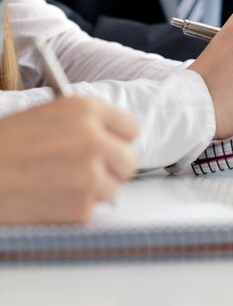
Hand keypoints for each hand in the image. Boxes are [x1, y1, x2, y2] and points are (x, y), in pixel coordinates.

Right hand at [0, 98, 138, 224]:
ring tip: (56, 186)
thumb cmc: (0, 146)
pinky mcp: (82, 206)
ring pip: (113, 189)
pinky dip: (74, 211)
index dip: (118, 140)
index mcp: (84, 109)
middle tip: (85, 173)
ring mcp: (91, 173)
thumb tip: (108, 138)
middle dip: (111, 169)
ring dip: (92, 192)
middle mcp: (94, 138)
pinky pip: (92, 211)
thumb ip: (81, 124)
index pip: (130, 127)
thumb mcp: (42, 117)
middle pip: (128, 161)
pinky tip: (48, 200)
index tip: (111, 147)